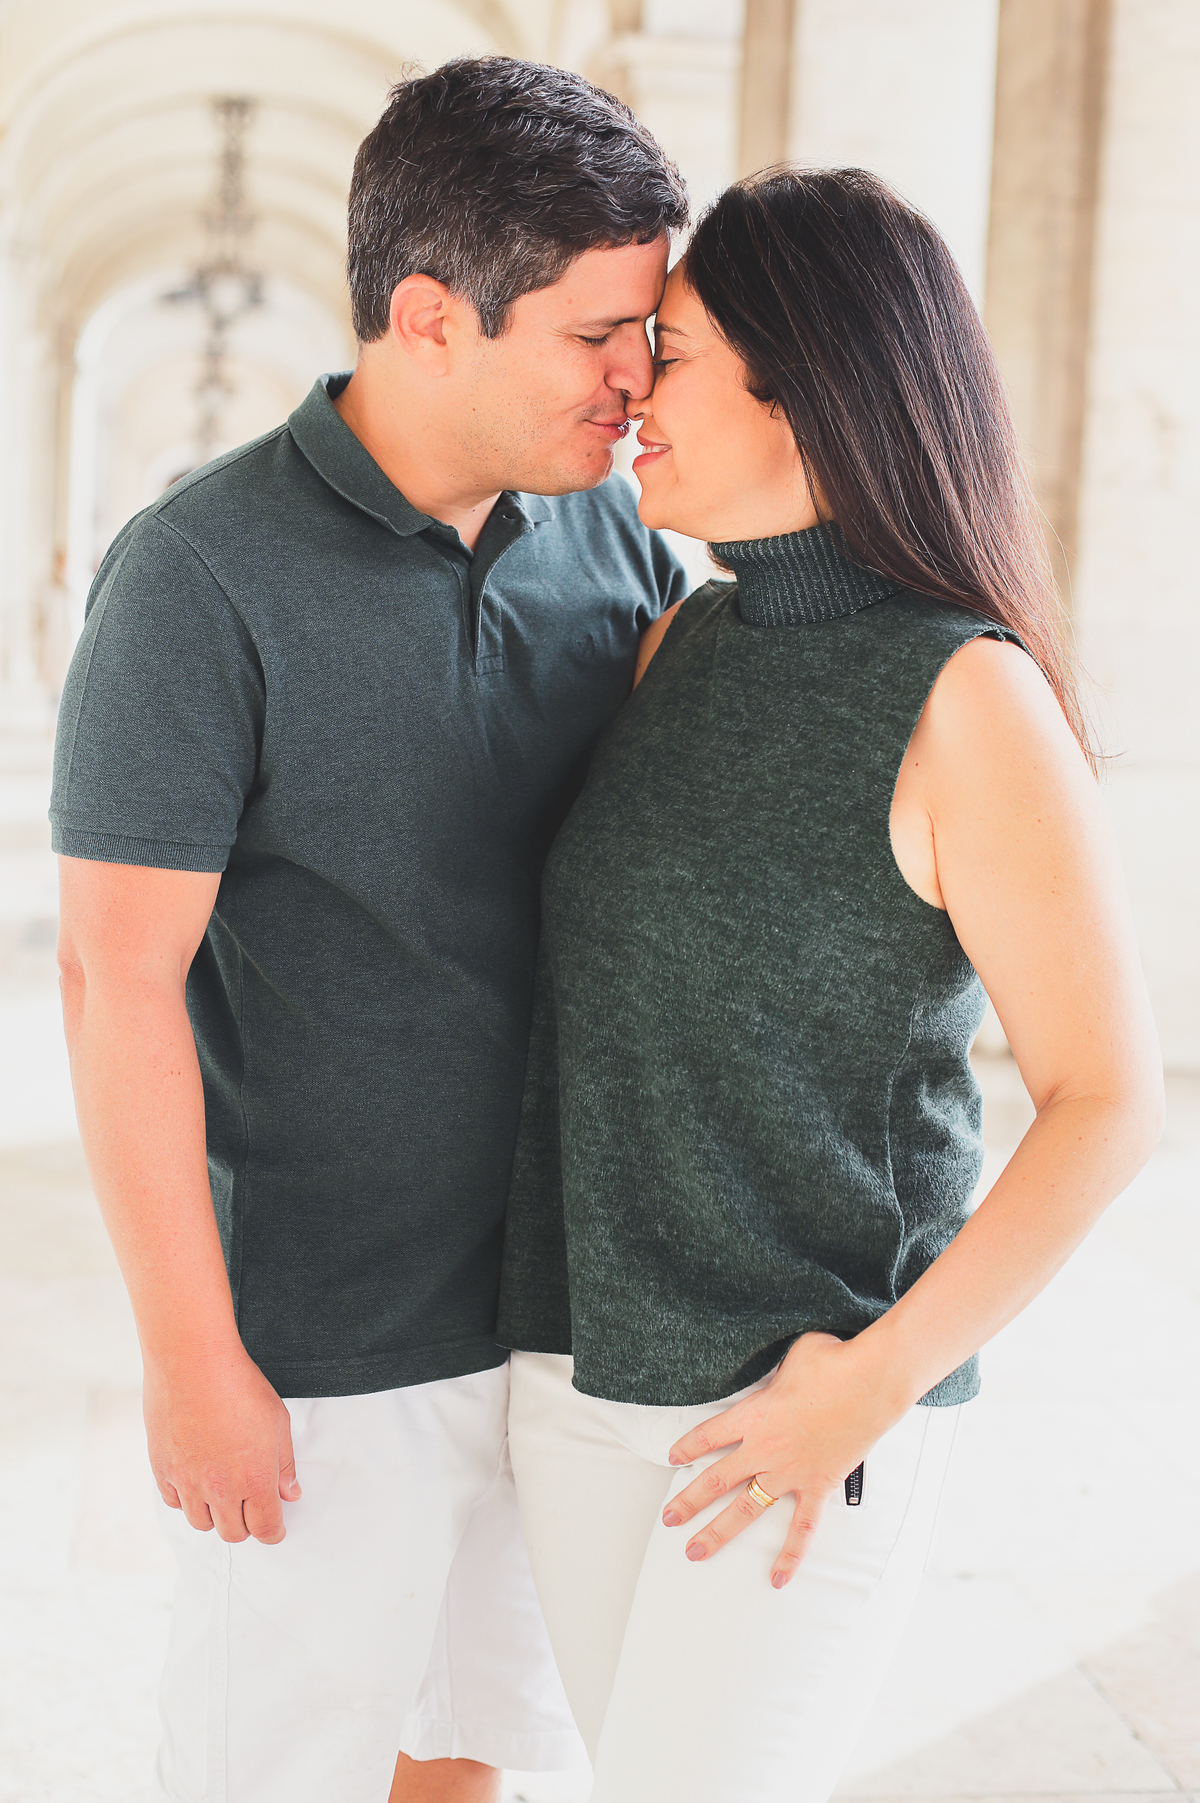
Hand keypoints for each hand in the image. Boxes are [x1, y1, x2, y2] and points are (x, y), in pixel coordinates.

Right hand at [144, 1342, 300, 1543]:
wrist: (193, 1363)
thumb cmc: (239, 1385)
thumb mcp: (277, 1421)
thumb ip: (284, 1464)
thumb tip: (290, 1493)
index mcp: (254, 1480)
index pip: (265, 1528)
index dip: (274, 1533)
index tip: (276, 1531)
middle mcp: (220, 1489)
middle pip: (233, 1532)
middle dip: (246, 1526)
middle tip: (251, 1511)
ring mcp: (187, 1482)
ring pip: (201, 1523)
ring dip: (215, 1516)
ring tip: (223, 1497)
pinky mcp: (163, 1469)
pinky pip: (173, 1502)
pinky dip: (186, 1500)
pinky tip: (195, 1484)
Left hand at [662, 1331, 903, 1586]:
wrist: (872, 1381)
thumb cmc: (832, 1360)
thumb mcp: (790, 1354)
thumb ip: (773, 1369)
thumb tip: (776, 1366)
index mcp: (753, 1414)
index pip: (708, 1435)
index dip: (688, 1447)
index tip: (672, 1457)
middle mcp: (765, 1448)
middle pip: (717, 1479)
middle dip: (689, 1501)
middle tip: (668, 1519)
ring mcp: (791, 1471)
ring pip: (746, 1508)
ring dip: (718, 1532)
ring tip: (695, 1551)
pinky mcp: (818, 1485)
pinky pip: (801, 1527)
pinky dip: (790, 1554)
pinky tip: (776, 1579)